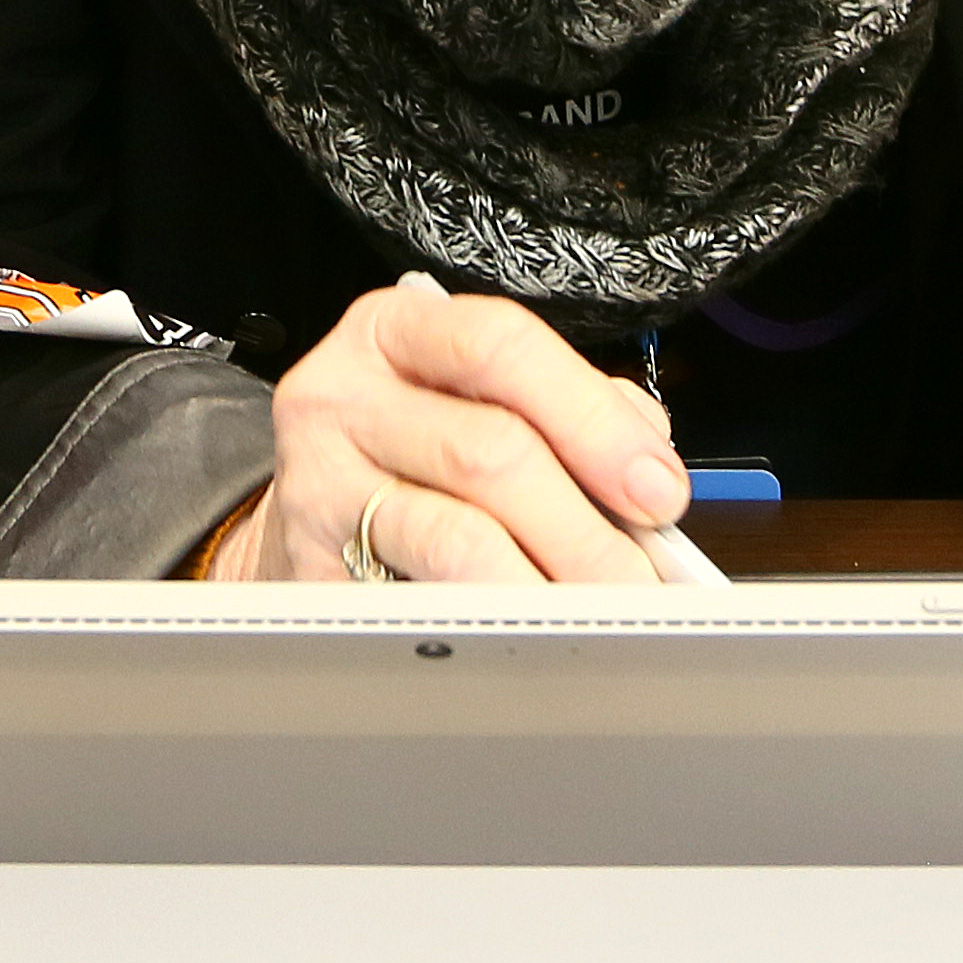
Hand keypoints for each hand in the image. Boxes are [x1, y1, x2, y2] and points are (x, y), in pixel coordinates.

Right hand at [216, 276, 689, 585]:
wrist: (305, 519)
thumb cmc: (410, 453)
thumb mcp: (476, 399)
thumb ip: (568, 413)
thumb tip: (648, 473)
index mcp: (396, 329)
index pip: (501, 346)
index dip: (593, 419)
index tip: (657, 487)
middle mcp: (343, 394)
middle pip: (489, 452)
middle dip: (586, 527)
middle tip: (638, 578)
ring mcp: (317, 484)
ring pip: (456, 538)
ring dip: (546, 586)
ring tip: (595, 613)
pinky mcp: (311, 569)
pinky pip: (417, 602)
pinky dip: (486, 622)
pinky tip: (524, 632)